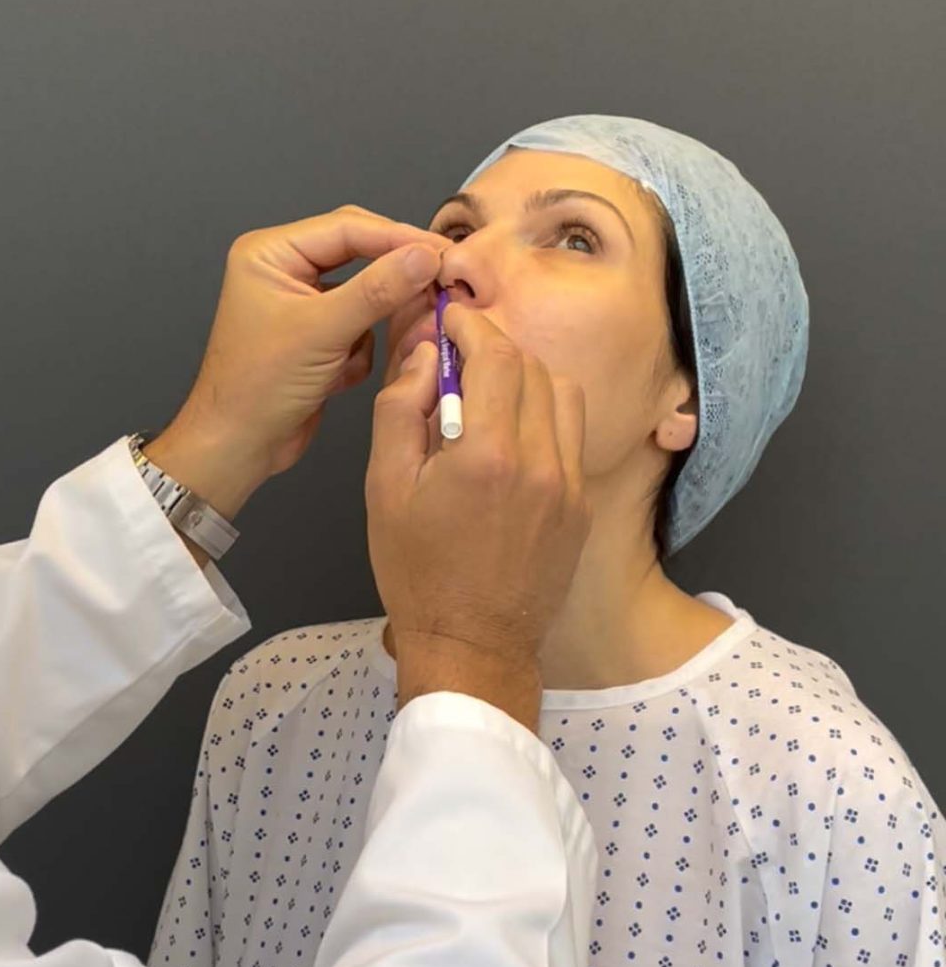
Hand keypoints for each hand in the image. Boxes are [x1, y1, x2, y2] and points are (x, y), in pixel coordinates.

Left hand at [148, 207, 447, 518]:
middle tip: (440, 280)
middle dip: (392, 276)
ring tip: (391, 334)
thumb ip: (377, 290)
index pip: (347, 226)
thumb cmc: (256, 389)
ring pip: (365, 293)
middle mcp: (284, 270)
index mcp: (270, 253)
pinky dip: (361, 349)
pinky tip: (340, 374)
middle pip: (359, 253)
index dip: (399, 237)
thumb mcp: (322, 332)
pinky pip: (361, 326)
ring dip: (375, 319)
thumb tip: (424, 256)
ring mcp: (302, 303)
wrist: (238, 447)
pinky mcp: (317, 336)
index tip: (443, 251)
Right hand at [365, 305, 590, 729]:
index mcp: (489, 454)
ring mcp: (569, 485)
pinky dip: (544, 416)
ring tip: (488, 395)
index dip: (471, 325)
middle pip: (532, 367)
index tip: (450, 320)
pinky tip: (510, 436)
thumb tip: (423, 356)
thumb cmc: (418, 572)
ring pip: (563, 395)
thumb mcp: (385, 488)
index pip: (495, 356)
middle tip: (458, 358)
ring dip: (526, 378)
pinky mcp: (581, 506)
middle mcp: (541, 462)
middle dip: (494, 348)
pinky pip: (571, 436)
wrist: (471, 646)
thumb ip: (401, 411)